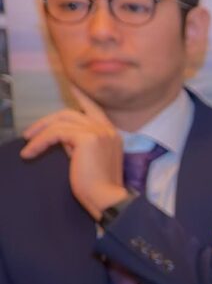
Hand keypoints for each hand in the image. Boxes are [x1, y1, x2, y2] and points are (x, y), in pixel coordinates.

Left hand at [18, 89, 131, 219]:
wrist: (107, 198)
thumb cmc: (98, 186)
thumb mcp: (89, 160)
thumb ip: (80, 145)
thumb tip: (63, 139)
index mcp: (111, 133)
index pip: (93, 108)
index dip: (81, 96)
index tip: (71, 84)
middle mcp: (107, 129)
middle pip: (70, 113)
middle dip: (46, 121)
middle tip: (29, 134)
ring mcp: (99, 132)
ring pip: (61, 121)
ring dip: (40, 132)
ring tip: (28, 146)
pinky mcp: (87, 138)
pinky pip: (56, 133)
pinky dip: (40, 142)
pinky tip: (31, 152)